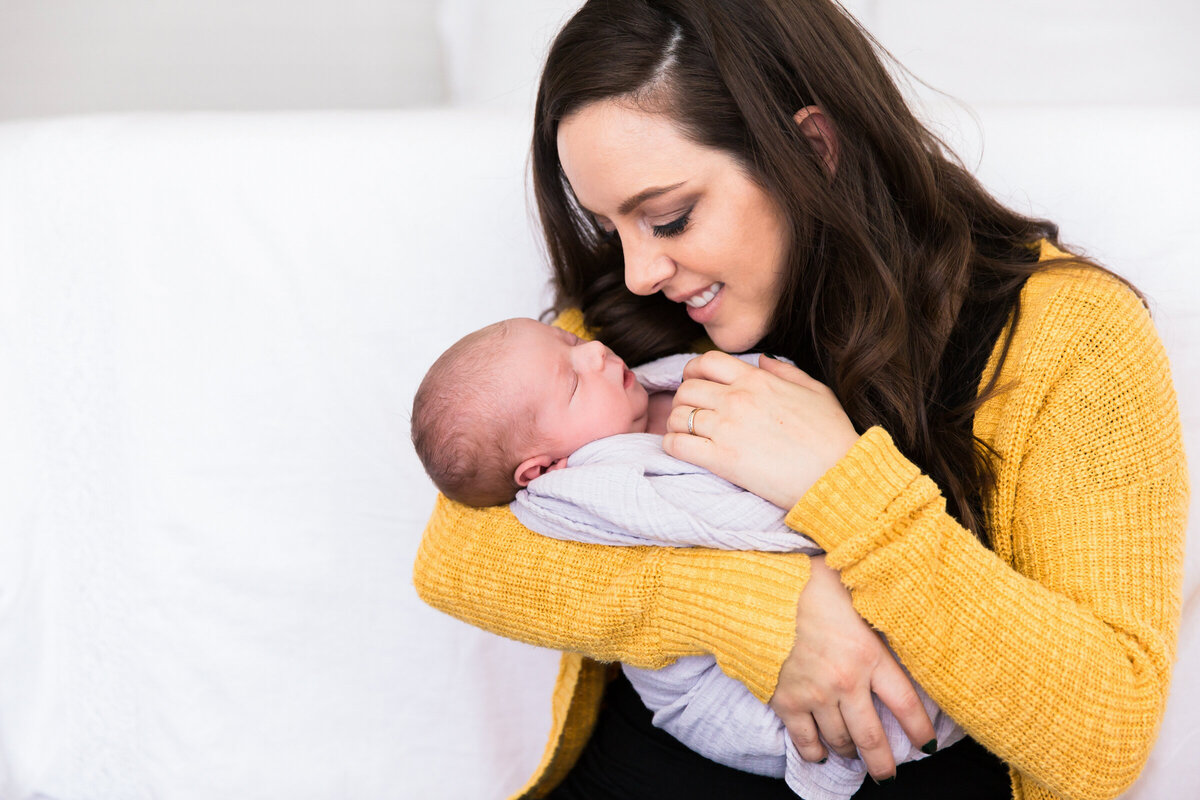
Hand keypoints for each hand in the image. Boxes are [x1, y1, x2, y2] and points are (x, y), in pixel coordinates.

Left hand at [664, 352, 858, 508]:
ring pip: (677, 416)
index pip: (706, 362)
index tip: (696, 384)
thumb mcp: (816, 390)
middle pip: (686, 388)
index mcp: (757, 380)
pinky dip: (671, 445)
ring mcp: (726, 428)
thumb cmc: (832, 435)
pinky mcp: (721, 460)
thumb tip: (762, 360)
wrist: (838, 475)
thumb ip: (785, 371)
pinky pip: (677, 445)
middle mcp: (736, 399)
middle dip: (683, 399)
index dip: (694, 371)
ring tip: (685, 432)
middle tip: (690, 412)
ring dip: (675, 423)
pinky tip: (680, 449)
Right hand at [770, 556, 935, 781]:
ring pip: (840, 741)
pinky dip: (816, 752)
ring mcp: (814, 695)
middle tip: (888, 773)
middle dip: (884, 763)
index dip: (920, 730)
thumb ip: (879, 621)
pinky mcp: (786, 701)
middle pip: (872, 737)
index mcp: (868, 655)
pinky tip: (822, 753)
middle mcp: (844, 682)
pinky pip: (805, 741)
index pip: (905, 704)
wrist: (760, 592)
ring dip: (850, 752)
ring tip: (854, 754)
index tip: (927, 745)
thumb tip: (904, 625)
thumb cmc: (811, 587)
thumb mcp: (857, 598)